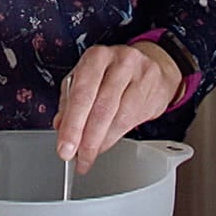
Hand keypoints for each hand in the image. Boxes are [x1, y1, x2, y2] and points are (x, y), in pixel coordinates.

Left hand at [51, 41, 181, 174]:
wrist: (153, 65)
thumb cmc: (112, 73)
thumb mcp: (86, 78)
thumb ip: (70, 100)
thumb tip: (60, 126)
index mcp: (96, 57)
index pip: (81, 93)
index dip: (72, 124)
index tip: (65, 147)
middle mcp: (120, 62)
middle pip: (101, 107)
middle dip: (87, 139)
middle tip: (78, 158)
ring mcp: (140, 76)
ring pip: (118, 118)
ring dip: (100, 143)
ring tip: (89, 155)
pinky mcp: (155, 91)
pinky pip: (131, 122)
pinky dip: (114, 138)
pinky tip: (104, 145)